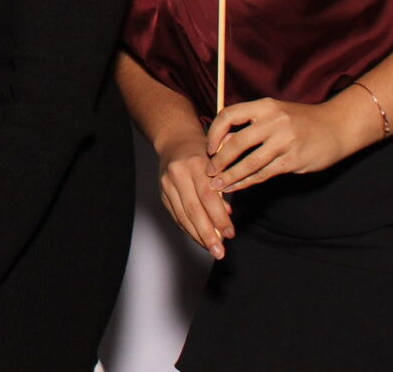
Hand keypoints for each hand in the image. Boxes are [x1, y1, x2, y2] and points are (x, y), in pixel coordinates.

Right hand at [154, 131, 233, 259]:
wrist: (175, 141)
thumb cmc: (202, 151)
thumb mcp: (218, 160)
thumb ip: (224, 184)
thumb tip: (228, 212)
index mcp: (195, 164)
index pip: (208, 196)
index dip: (219, 217)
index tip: (230, 233)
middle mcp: (178, 174)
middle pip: (193, 209)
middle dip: (208, 234)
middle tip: (220, 252)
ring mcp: (167, 184)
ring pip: (183, 216)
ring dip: (198, 236)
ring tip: (212, 250)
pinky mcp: (162, 193)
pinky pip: (176, 216)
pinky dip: (189, 229)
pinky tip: (200, 239)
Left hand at [205, 94, 367, 194]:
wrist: (338, 127)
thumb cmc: (301, 121)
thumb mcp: (275, 113)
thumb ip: (250, 125)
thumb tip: (222, 143)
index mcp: (265, 106)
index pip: (229, 115)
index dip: (214, 133)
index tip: (208, 148)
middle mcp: (274, 122)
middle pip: (237, 143)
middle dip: (219, 160)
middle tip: (209, 172)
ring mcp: (285, 141)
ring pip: (250, 163)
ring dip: (231, 176)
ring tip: (217, 185)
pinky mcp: (294, 160)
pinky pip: (264, 174)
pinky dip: (247, 182)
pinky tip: (237, 186)